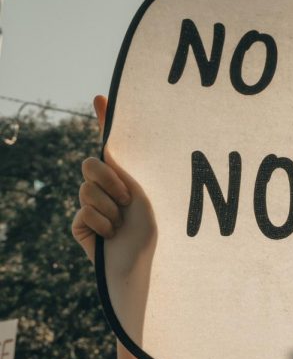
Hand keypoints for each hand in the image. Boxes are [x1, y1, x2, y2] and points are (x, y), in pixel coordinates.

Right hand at [71, 95, 130, 263]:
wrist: (138, 261)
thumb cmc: (147, 230)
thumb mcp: (140, 195)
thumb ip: (121, 173)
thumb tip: (106, 147)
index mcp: (124, 177)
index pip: (110, 145)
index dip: (104, 120)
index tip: (101, 97)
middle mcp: (105, 187)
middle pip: (91, 163)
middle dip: (109, 180)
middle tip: (127, 200)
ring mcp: (90, 204)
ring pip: (87, 188)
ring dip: (110, 207)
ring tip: (122, 223)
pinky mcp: (80, 223)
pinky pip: (84, 210)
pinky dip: (103, 222)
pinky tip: (111, 235)